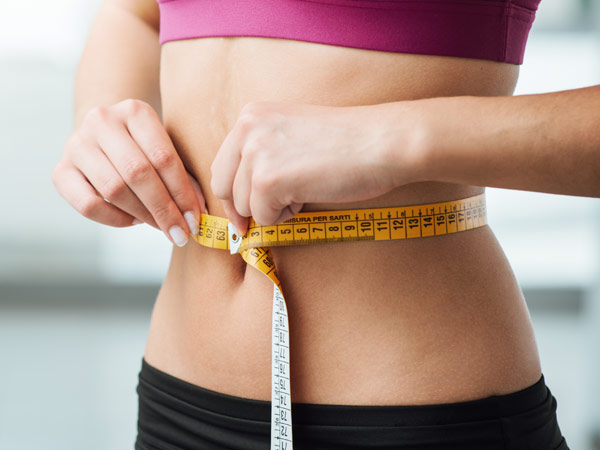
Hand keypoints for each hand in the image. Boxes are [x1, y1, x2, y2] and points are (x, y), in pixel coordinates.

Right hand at [52, 99, 207, 246]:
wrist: (103, 136)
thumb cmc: (145, 148)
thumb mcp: (166, 150)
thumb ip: (184, 178)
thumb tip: (198, 214)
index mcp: (135, 110)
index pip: (163, 157)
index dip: (182, 193)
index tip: (195, 220)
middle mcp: (101, 120)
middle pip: (138, 173)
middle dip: (164, 209)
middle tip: (180, 233)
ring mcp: (76, 144)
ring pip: (113, 189)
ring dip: (142, 215)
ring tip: (161, 226)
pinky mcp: (60, 170)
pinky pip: (88, 205)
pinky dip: (115, 219)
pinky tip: (134, 220)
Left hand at [210, 101, 419, 234]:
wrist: (381, 142)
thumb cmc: (347, 142)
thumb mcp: (292, 133)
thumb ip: (263, 153)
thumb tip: (242, 197)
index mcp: (251, 115)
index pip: (222, 165)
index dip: (233, 194)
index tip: (243, 213)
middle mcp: (246, 129)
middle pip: (223, 188)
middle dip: (243, 209)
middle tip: (267, 217)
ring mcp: (255, 154)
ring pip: (245, 206)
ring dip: (273, 209)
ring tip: (305, 191)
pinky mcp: (268, 180)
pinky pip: (264, 218)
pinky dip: (285, 217)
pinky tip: (309, 196)